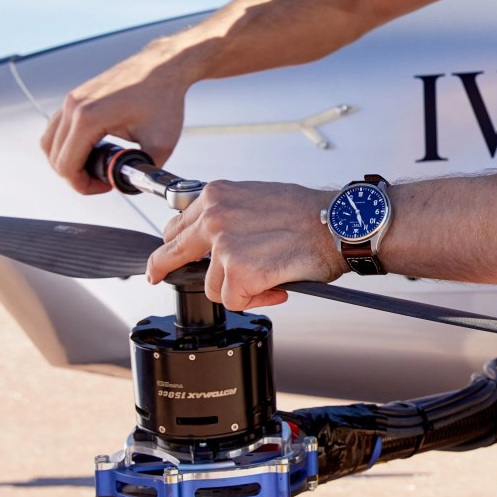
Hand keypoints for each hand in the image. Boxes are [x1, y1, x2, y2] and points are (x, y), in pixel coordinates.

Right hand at [41, 47, 196, 192]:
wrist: (163, 67)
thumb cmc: (163, 98)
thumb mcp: (160, 143)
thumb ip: (145, 171)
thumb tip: (131, 187)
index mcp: (88, 118)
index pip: (66, 166)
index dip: (83, 185)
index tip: (105, 186)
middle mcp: (73, 106)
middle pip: (53, 156)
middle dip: (75, 176)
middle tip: (102, 180)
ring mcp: (72, 99)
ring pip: (50, 142)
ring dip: (67, 160)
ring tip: (95, 167)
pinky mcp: (75, 96)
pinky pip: (58, 127)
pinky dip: (67, 144)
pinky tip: (92, 150)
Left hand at [145, 180, 342, 308]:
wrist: (339, 223)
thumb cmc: (309, 214)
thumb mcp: (257, 198)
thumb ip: (231, 215)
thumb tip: (218, 240)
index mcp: (217, 195)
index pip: (178, 224)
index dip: (173, 243)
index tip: (165, 255)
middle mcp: (214, 217)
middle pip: (173, 252)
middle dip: (163, 267)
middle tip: (156, 276)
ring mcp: (224, 245)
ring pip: (213, 286)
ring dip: (239, 288)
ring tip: (269, 277)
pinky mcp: (239, 272)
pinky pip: (236, 300)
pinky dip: (257, 299)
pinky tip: (276, 286)